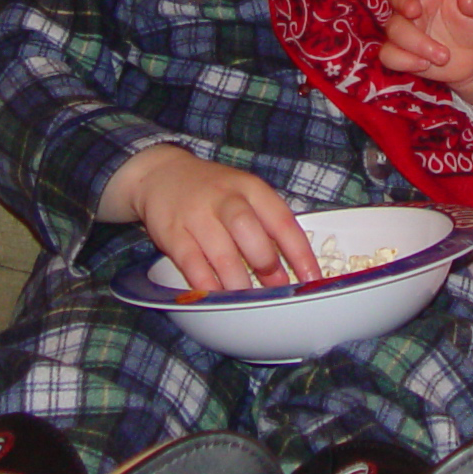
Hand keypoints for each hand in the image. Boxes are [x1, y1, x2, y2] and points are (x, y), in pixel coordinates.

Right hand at [105, 145, 319, 294]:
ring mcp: (197, 215)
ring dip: (238, 282)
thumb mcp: (244, 194)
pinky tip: (217, 296)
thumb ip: (265, 226)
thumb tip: (287, 274)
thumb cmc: (212, 192)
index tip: (312, 278)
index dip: (300, 253)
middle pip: (250, 232)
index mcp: (251, 188)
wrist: (160, 174)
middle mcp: (225, 198)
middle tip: (275, 287)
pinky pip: (192, 265)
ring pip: (222, 253)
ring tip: (248, 299)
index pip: (282, 220)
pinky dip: (207, 285)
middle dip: (266, 264)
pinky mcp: (172, 233)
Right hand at [378, 0, 472, 89]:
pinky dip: (404, 61)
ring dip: (416, 43)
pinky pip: (388, 54)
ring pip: (393, 28)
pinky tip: (424, 65)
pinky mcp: (400, 51)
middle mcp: (414, 2)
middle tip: (416, 12)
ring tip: (444, 56)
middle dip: (403, 1)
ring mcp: (404, 27)